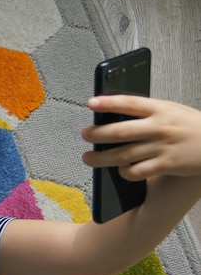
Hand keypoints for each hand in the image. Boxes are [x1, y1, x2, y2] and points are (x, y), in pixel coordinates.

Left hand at [82, 95, 200, 180]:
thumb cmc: (192, 126)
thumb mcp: (172, 110)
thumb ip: (148, 111)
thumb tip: (114, 114)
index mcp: (161, 109)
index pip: (129, 103)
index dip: (108, 103)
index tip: (91, 103)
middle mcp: (160, 127)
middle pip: (120, 131)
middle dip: (97, 134)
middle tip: (84, 134)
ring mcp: (163, 147)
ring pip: (124, 154)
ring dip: (102, 157)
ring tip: (88, 158)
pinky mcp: (167, 165)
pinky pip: (138, 171)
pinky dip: (125, 171)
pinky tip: (119, 170)